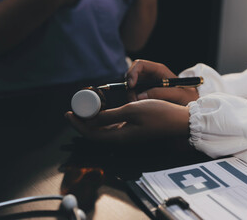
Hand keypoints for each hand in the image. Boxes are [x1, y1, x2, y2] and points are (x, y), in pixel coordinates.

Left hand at [65, 99, 190, 145]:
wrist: (178, 121)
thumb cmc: (158, 114)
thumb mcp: (132, 110)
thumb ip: (110, 115)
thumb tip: (90, 118)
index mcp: (119, 137)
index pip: (90, 134)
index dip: (77, 125)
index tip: (68, 113)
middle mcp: (121, 139)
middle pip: (95, 133)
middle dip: (83, 121)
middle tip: (76, 107)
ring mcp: (127, 135)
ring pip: (103, 129)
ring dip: (93, 119)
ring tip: (87, 106)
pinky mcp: (132, 130)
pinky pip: (112, 126)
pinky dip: (104, 119)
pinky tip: (103, 109)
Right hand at [126, 60, 198, 104]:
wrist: (192, 107)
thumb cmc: (188, 97)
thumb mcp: (177, 94)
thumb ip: (161, 93)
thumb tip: (141, 96)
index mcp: (159, 70)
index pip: (139, 64)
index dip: (132, 72)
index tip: (132, 86)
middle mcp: (151, 76)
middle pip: (132, 75)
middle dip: (130, 88)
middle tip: (133, 101)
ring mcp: (147, 85)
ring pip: (132, 88)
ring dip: (132, 97)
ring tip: (140, 107)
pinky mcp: (146, 95)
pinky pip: (135, 96)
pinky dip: (135, 102)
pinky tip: (142, 109)